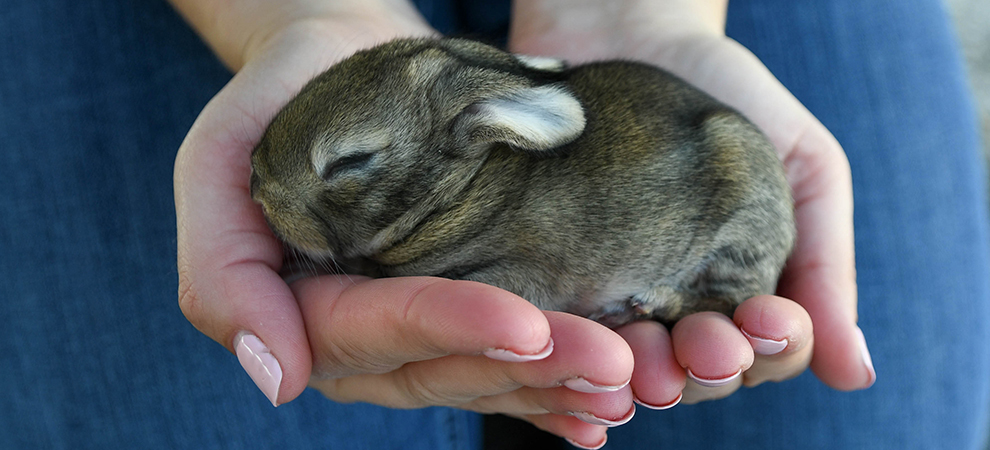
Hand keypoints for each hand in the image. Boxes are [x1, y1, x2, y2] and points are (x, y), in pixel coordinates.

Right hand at [172, 2, 634, 445]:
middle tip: (614, 362)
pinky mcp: (459, 307)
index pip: (377, 330)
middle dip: (529, 368)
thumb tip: (275, 380)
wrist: (339, 61)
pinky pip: (502, 359)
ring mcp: (414, 330)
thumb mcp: (218, 158)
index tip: (526, 325)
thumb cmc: (278, 97)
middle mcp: (363, 338)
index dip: (451, 328)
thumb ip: (222, 268)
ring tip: (629, 383)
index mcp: (302, 308)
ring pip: (484, 375)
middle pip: (445, 366)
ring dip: (557, 386)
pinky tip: (605, 410)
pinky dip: (552, 387)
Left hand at [509, 0, 873, 417]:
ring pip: (633, 368)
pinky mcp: (555, 277)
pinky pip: (567, 332)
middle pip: (699, 375)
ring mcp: (614, 295)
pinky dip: (579, 350)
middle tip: (702, 345)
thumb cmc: (728, 92)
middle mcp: (680, 306)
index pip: (767, 353)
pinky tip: (580, 346)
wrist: (629, 31)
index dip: (773, 348)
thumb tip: (856, 375)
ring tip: (641, 357)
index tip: (766, 319)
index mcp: (745, 289)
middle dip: (707, 368)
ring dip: (643, 373)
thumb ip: (825, 258)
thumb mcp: (802, 161)